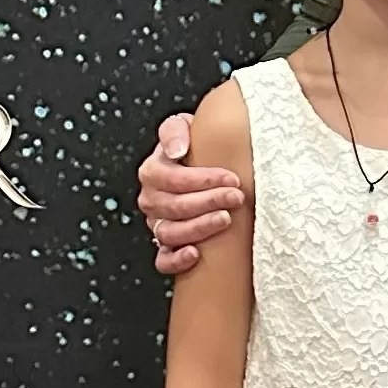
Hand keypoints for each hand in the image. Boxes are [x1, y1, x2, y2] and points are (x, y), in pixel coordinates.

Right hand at [138, 111, 243, 276]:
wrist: (202, 163)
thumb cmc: (195, 146)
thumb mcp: (183, 127)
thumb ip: (176, 131)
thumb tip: (176, 150)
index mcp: (152, 171)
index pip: (171, 178)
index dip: (202, 180)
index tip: (231, 177)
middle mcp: (152, 199)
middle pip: (174, 206)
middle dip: (208, 202)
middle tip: (236, 197)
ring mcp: (157, 224)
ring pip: (169, 233)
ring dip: (199, 228)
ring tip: (225, 219)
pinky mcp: (165, 245)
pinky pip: (163, 260)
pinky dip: (176, 259)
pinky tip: (195, 253)